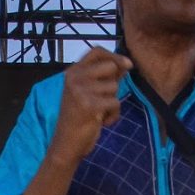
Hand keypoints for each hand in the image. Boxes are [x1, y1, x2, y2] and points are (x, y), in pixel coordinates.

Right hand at [48, 47, 131, 172]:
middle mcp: (74, 78)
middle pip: (110, 66)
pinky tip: (100, 121)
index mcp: (72, 72)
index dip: (114, 56)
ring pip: (114, 87)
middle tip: (103, 97)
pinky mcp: (90, 105)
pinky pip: (116, 103)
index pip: (96, 51)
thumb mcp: (87, 92)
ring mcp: (80, 90)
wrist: (67, 143)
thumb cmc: (79, 118)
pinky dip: (113, 115)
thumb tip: (125, 64)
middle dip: (114, 82)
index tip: (127, 65)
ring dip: (112, 102)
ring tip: (98, 112)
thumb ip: (104, 77)